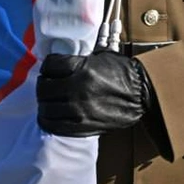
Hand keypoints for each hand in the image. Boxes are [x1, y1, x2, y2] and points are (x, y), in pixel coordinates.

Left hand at [37, 50, 152, 136]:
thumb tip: (59, 61)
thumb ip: (79, 59)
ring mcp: (78, 109)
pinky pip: (52, 125)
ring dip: (44, 103)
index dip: (47, 66)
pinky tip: (50, 115)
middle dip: (43, 84)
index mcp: (82, 68)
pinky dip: (47, 120)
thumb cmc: (122, 73)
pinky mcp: (80, 126)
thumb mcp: (101, 58)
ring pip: (45, 107)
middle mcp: (77, 88)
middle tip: (46, 84)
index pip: (50, 65)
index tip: (49, 69)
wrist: (140, 95)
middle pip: (43, 87)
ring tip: (48, 101)